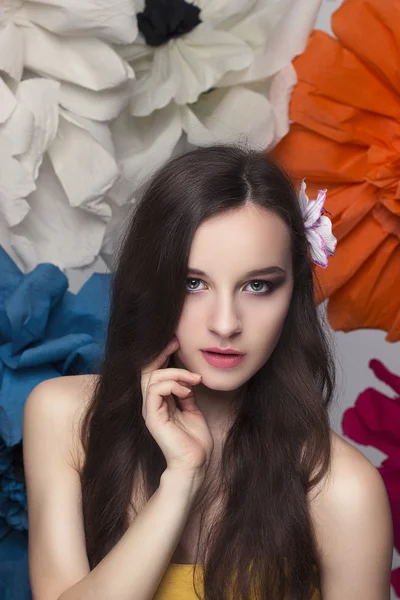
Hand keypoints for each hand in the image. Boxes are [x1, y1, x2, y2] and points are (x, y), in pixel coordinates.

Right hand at [141, 338, 213, 476]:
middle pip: (148, 371)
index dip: (162, 357)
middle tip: (176, 345)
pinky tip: (186, 391)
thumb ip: (186, 394)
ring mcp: (150, 410)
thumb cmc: (194, 441)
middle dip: (161, 355)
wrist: (194, 463)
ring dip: (175, 373)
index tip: (176, 344)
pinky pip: (155, 390)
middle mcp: (151, 405)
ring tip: (193, 379)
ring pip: (152, 378)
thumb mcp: (193, 410)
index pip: (155, 373)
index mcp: (160, 403)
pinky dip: (172, 385)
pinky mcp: (152, 417)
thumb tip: (188, 380)